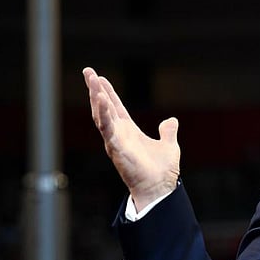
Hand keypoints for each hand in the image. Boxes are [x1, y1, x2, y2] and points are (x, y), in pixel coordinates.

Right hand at [83, 67, 180, 210]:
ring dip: (97, 97)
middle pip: (104, 107)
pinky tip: (100, 99)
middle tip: (88, 71)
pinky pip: (106, 127)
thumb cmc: (161, 171)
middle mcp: (119, 134)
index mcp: (129, 131)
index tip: (99, 77)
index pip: (116, 107)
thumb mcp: (169, 145)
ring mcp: (115, 140)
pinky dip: (103, 113)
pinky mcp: (116, 147)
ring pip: (101, 115)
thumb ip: (168, 132)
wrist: (160, 187)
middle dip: (95, 89)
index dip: (108, 92)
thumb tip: (171, 120)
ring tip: (93, 80)